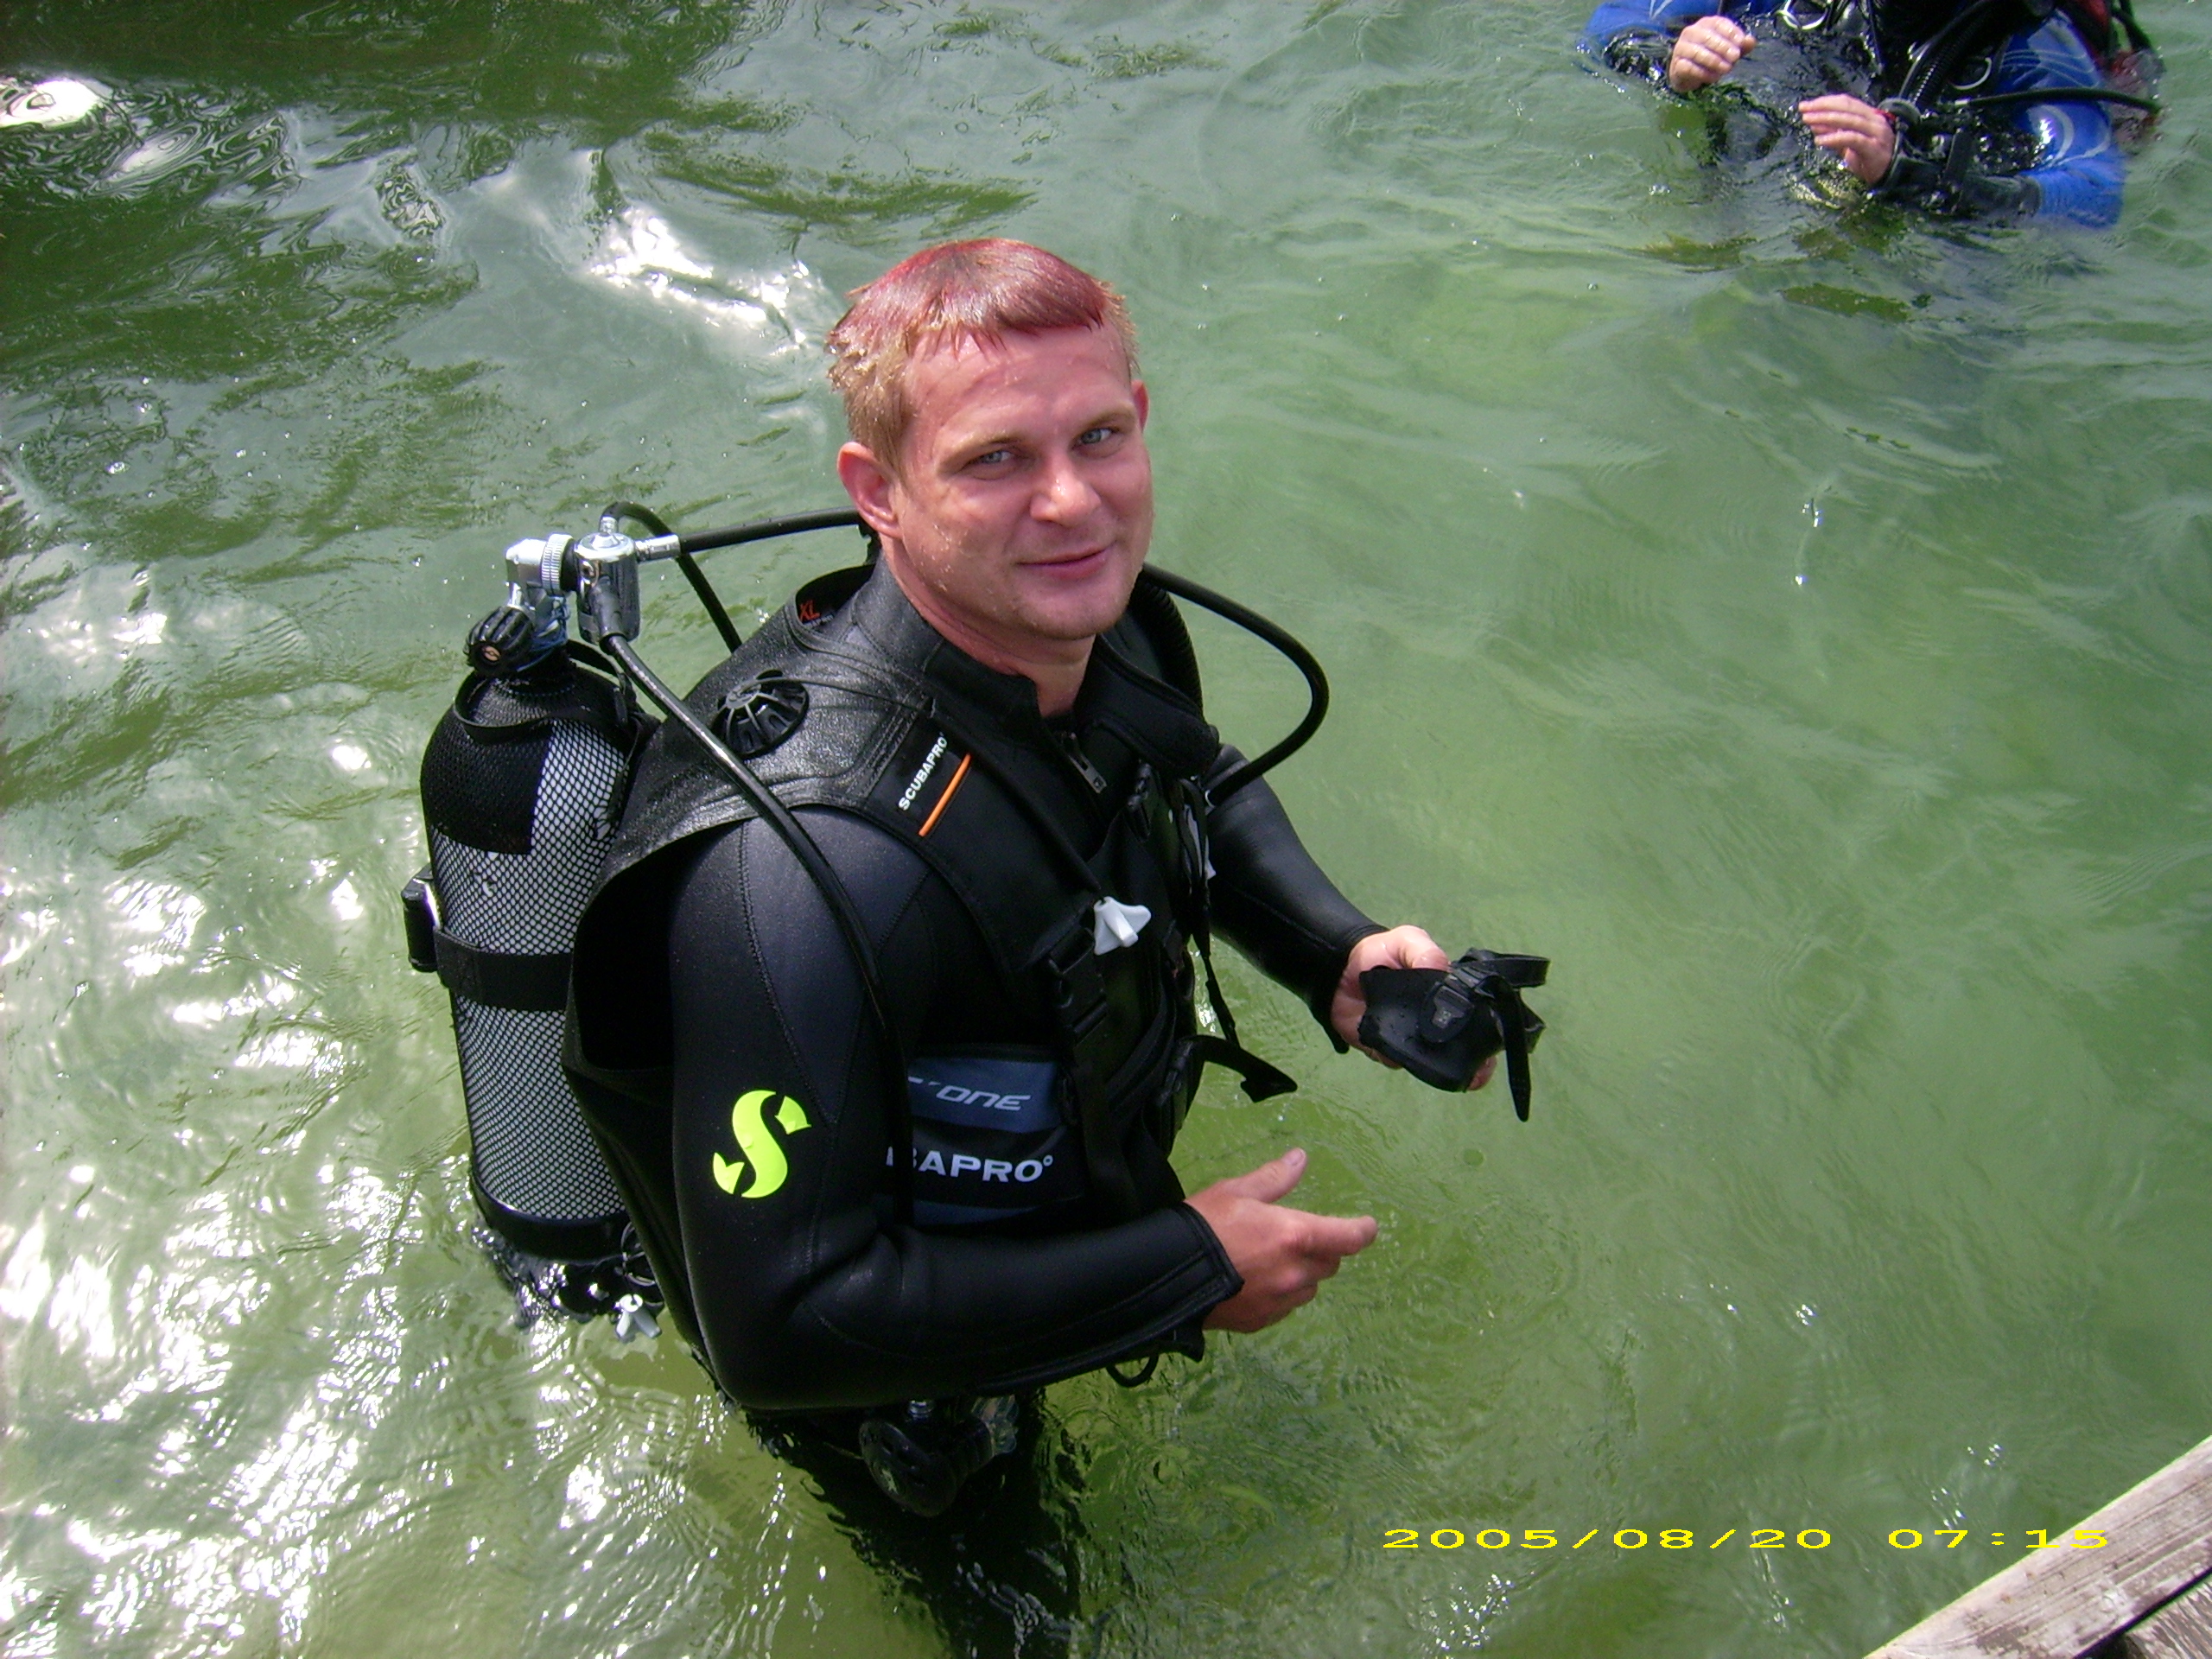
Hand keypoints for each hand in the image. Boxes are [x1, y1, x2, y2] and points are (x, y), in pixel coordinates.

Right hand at [1186, 1148, 1377, 1332]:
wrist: (1168, 1274)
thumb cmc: (1204, 1224)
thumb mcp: (1237, 1191)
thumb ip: (1275, 1178)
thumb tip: (1300, 1159)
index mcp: (1296, 1236)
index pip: (1349, 1238)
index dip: (1363, 1231)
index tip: (1368, 1226)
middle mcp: (1296, 1272)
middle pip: (1330, 1263)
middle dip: (1323, 1249)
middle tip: (1300, 1236)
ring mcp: (1280, 1301)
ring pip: (1308, 1287)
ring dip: (1302, 1273)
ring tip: (1273, 1260)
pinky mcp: (1262, 1321)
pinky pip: (1285, 1307)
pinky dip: (1281, 1293)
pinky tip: (1256, 1282)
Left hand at [1329, 925, 1497, 1088]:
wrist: (1339, 967)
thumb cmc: (1382, 952)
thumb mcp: (1408, 940)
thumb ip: (1424, 952)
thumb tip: (1443, 970)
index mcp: (1445, 997)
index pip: (1474, 1019)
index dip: (1488, 1033)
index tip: (1495, 1044)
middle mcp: (1432, 1022)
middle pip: (1460, 1049)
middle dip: (1474, 1063)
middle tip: (1480, 1071)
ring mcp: (1409, 1037)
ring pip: (1430, 1061)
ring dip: (1441, 1068)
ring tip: (1452, 1075)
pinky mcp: (1384, 1047)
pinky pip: (1395, 1061)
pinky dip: (1398, 1060)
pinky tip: (1400, 1055)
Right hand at [1668, 16, 1753, 91]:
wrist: (1688, 75)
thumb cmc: (1711, 57)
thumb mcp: (1729, 50)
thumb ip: (1740, 46)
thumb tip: (1751, 41)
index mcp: (1705, 24)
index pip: (1718, 23)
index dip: (1730, 33)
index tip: (1741, 43)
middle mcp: (1691, 32)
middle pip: (1707, 37)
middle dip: (1723, 47)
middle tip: (1735, 58)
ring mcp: (1681, 48)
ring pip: (1697, 52)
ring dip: (1714, 61)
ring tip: (1727, 69)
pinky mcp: (1676, 65)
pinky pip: (1689, 68)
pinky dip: (1703, 73)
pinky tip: (1714, 78)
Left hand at [1799, 94, 1895, 183]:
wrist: (1890, 175)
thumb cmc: (1868, 159)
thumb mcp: (1847, 143)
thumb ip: (1833, 132)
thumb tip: (1814, 124)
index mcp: (1869, 115)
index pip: (1847, 102)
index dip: (1826, 101)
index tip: (1807, 104)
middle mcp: (1874, 120)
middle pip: (1846, 108)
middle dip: (1823, 107)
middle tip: (1803, 109)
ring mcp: (1875, 133)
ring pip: (1849, 120)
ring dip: (1825, 119)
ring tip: (1808, 121)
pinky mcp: (1873, 147)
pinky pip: (1852, 139)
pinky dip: (1834, 138)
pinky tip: (1819, 140)